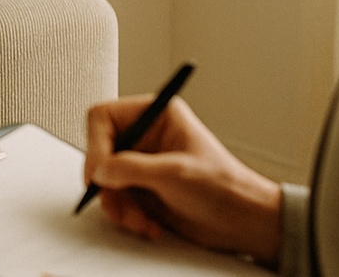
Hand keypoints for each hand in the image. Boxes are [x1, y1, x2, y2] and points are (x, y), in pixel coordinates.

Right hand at [84, 95, 282, 266]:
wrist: (242, 221)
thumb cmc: (224, 186)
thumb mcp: (175, 173)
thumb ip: (131, 168)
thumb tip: (100, 169)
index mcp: (156, 115)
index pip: (104, 118)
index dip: (95, 145)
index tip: (100, 172)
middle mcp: (145, 136)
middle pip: (100, 151)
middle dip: (108, 183)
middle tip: (114, 199)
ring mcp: (142, 164)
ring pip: (105, 180)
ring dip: (118, 205)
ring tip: (139, 218)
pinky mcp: (142, 189)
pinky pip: (115, 200)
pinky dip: (126, 215)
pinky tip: (147, 223)